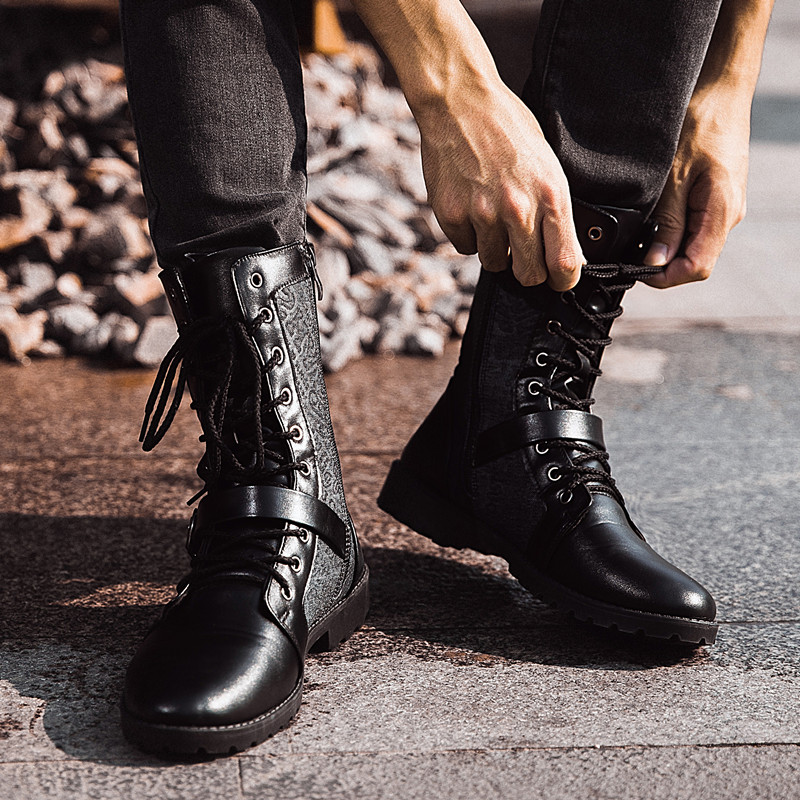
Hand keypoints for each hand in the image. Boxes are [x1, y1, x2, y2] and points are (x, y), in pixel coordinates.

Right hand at [416, 81, 584, 289]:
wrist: (460, 102)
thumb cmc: (508, 130)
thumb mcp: (547, 166)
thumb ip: (556, 212)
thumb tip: (567, 255)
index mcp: (550, 195)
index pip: (564, 263)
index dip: (563, 280)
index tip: (558, 280)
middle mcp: (517, 209)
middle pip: (528, 275)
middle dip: (527, 270)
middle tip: (522, 253)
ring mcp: (481, 214)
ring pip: (493, 263)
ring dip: (495, 248)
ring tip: (492, 215)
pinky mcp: (451, 214)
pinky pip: (465, 246)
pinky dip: (469, 234)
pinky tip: (470, 205)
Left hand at [644, 83, 750, 288]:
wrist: (720, 90)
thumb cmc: (699, 123)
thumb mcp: (673, 176)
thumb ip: (667, 222)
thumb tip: (656, 261)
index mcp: (722, 211)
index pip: (697, 267)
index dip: (665, 277)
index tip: (636, 270)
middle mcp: (728, 215)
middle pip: (695, 261)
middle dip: (662, 265)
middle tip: (629, 254)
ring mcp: (723, 207)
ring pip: (693, 246)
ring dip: (666, 248)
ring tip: (638, 237)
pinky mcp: (715, 199)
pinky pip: (693, 227)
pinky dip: (671, 232)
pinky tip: (653, 221)